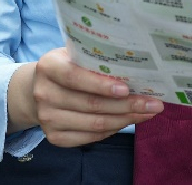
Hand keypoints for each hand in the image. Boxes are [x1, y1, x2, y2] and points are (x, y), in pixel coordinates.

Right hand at [10, 48, 163, 146]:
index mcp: (48, 67)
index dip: (101, 85)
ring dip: (126, 119)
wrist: (37, 89)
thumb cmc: (67, 67)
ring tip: (148, 113)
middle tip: (154, 103)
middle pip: (91, 104)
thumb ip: (96, 58)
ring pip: (94, 124)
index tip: (127, 89)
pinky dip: (113, 130)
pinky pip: (90, 137)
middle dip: (127, 105)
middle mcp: (44, 94)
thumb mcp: (74, 54)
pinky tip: (129, 121)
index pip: (75, 77)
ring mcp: (47, 118)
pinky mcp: (54, 137)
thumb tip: (137, 65)